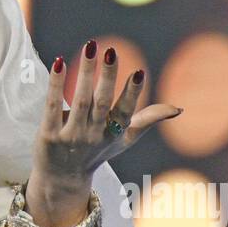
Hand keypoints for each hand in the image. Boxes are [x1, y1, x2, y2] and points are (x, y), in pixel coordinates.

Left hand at [26, 40, 181, 226]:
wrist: (62, 179)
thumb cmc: (97, 152)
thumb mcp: (125, 139)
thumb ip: (148, 120)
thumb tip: (178, 109)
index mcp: (114, 134)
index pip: (125, 112)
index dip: (132, 94)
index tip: (139, 72)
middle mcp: (94, 136)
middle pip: (102, 103)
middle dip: (107, 76)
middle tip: (111, 50)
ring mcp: (71, 136)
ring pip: (80, 101)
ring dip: (84, 73)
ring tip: (90, 47)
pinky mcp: (49, 135)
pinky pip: (52, 106)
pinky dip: (56, 85)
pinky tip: (59, 63)